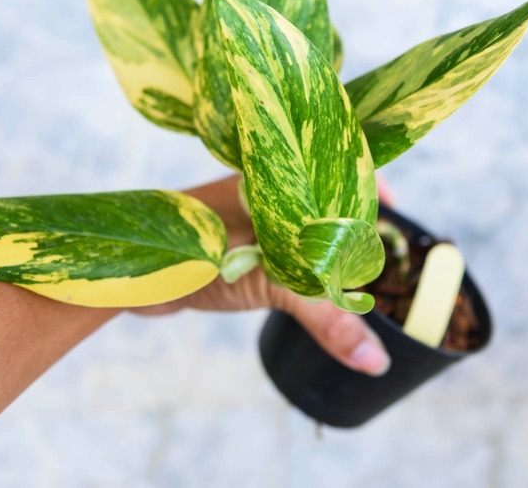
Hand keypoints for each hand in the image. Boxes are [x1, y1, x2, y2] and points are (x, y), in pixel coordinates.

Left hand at [135, 175, 391, 376]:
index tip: (398, 213)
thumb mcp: (274, 281)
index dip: (368, 184)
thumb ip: (328, 318)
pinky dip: (299, 267)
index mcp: (278, 177)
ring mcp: (248, 218)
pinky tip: (314, 286)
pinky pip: (278, 252)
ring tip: (357, 272)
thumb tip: (375, 360)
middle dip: (352, 223)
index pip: (335, 166)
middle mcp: (265, 191)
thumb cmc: (197, 252)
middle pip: (321, 200)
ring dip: (324, 249)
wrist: (128, 270)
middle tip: (385, 250)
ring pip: (298, 229)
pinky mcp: (233, 246)